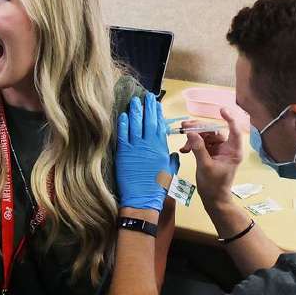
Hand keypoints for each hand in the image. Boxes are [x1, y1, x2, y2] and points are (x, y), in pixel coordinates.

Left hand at [116, 93, 173, 211]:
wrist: (142, 198)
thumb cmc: (157, 186)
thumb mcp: (169, 171)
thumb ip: (171, 159)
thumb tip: (173, 153)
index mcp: (161, 147)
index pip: (159, 125)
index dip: (157, 113)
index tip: (156, 104)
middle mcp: (149, 144)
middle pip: (148, 121)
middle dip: (147, 107)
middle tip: (146, 96)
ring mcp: (135, 147)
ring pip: (135, 125)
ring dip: (134, 111)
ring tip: (134, 101)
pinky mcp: (123, 152)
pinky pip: (123, 135)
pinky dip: (123, 124)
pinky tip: (123, 116)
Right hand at [179, 105, 249, 204]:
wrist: (213, 199)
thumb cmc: (214, 185)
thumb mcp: (205, 166)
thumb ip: (199, 148)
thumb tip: (191, 133)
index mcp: (233, 151)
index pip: (234, 130)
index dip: (229, 119)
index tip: (221, 110)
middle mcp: (227, 148)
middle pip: (214, 132)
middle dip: (199, 129)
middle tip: (184, 126)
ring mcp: (218, 151)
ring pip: (205, 137)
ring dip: (193, 139)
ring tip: (183, 145)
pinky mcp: (210, 154)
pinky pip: (201, 144)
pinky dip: (192, 145)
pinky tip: (184, 150)